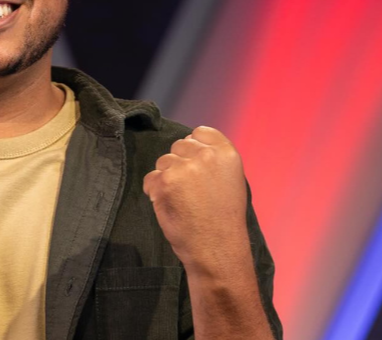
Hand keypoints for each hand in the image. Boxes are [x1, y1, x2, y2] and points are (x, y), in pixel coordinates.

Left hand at [143, 126, 248, 275]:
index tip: (195, 164)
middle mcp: (206, 156)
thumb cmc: (223, 219)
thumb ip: (213, 160)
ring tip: (182, 200)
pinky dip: (155, 191)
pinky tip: (169, 206)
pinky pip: (150, 178)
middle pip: (179, 145)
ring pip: (163, 161)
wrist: (217, 250)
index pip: (200, 132)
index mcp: (227, 153)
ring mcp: (184, 168)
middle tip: (190, 190)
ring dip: (166, 178)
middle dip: (179, 163)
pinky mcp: (165, 182)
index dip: (194, 147)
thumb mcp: (230, 181)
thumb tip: (189, 144)